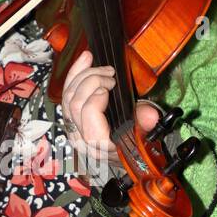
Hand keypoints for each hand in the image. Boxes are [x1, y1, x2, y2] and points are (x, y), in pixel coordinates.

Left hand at [61, 48, 160, 164]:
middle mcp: (81, 138)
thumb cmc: (131, 146)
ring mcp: (73, 128)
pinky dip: (75, 75)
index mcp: (98, 144)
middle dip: (92, 81)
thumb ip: (144, 124)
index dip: (95, 98)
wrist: (122, 155)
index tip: (111, 86)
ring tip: (102, 67)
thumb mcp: (142, 136)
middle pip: (75, 103)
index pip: (87, 116)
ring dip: (84, 75)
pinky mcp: (70, 119)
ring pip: (68, 96)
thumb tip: (150, 115)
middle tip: (110, 73)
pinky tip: (85, 61)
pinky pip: (66, 94)